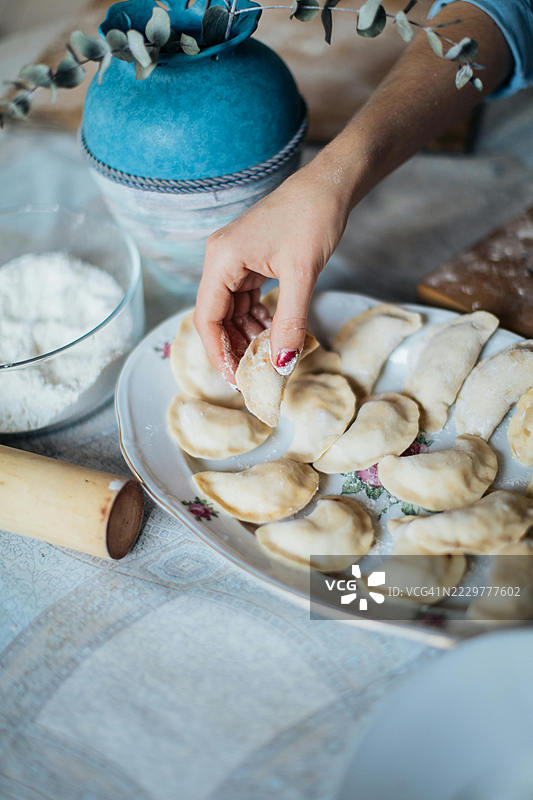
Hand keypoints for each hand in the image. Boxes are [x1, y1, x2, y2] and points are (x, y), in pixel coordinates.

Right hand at [194, 159, 348, 382]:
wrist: (329, 185)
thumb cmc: (312, 218)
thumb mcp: (302, 275)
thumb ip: (289, 322)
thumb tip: (282, 364)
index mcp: (221, 260)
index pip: (206, 318)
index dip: (218, 353)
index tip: (236, 380)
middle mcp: (220, 260)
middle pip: (216, 318)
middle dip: (234, 348)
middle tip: (254, 377)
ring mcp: (234, 261)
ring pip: (231, 312)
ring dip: (248, 336)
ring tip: (268, 360)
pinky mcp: (249, 262)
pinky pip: (245, 300)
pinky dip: (257, 320)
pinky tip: (273, 335)